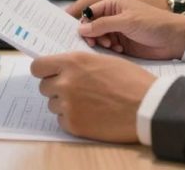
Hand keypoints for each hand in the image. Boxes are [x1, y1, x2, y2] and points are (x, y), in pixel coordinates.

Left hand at [30, 52, 153, 142]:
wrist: (146, 106)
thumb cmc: (131, 81)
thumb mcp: (103, 60)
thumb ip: (79, 64)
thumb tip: (63, 68)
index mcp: (72, 62)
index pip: (38, 66)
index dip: (44, 71)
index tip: (49, 74)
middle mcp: (65, 82)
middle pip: (44, 87)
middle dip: (57, 88)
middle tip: (77, 90)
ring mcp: (68, 104)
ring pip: (53, 105)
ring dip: (66, 104)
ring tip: (89, 103)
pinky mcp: (73, 124)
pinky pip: (62, 121)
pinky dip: (73, 119)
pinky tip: (91, 115)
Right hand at [78, 0, 184, 59]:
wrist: (174, 39)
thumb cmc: (153, 23)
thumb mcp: (126, 21)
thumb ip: (102, 24)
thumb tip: (81, 28)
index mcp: (113, 2)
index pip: (89, 10)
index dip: (82, 21)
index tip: (78, 33)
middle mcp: (113, 14)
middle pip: (91, 24)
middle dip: (91, 34)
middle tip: (95, 43)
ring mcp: (117, 28)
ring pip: (97, 36)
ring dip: (100, 42)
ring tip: (111, 45)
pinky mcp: (121, 41)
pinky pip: (106, 45)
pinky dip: (108, 48)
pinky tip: (118, 49)